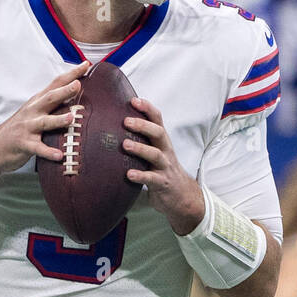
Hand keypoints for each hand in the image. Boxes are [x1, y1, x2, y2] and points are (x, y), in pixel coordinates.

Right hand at [0, 62, 90, 174]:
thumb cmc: (19, 129)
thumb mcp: (33, 112)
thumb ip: (51, 104)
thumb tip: (75, 95)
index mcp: (37, 102)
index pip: (55, 83)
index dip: (71, 74)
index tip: (86, 64)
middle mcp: (32, 112)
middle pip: (50, 98)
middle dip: (64, 91)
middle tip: (78, 85)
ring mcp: (27, 128)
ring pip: (44, 122)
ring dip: (58, 120)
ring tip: (71, 118)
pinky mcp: (23, 144)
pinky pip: (37, 148)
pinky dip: (48, 152)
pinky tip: (59, 155)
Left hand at [123, 96, 204, 232]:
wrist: (182, 197)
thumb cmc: (162, 171)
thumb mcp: (155, 153)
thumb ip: (142, 141)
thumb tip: (115, 127)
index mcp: (162, 142)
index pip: (157, 120)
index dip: (147, 108)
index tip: (133, 100)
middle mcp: (165, 151)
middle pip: (158, 133)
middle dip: (143, 125)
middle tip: (126, 121)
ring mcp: (165, 167)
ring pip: (155, 154)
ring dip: (140, 148)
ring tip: (125, 144)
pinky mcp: (162, 184)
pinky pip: (151, 179)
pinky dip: (140, 176)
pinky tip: (128, 174)